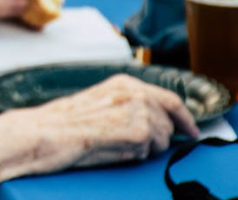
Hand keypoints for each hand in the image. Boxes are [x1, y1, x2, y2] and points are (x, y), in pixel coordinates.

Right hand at [0, 75, 199, 175]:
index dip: (184, 116)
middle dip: (170, 133)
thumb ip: (126, 105)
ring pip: (163, 138)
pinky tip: (115, 149)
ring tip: (118, 146)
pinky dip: (137, 154)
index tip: (192, 128)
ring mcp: (139, 110)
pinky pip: (151, 150)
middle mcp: (135, 91)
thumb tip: (153, 122)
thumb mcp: (98, 102)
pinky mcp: (139, 130)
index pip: (169, 98)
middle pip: (171, 117)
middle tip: (169, 142)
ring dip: (148, 147)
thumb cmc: (62, 123)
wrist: (45, 132)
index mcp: (124, 82)